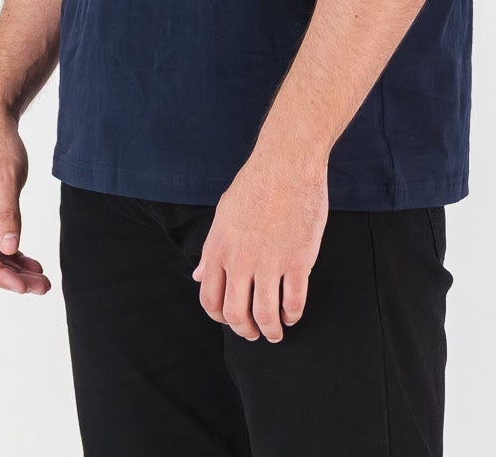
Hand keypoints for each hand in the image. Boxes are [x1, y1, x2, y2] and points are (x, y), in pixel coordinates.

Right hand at [0, 106, 52, 294]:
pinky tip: (32, 262)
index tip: (24, 287)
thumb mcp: (6, 177)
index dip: (2, 276)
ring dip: (15, 269)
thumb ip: (7, 214)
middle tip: (43, 287)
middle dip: (13, 278)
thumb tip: (10, 249)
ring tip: (42, 280)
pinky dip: (13, 254)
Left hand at [192, 154, 327, 342]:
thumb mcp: (224, 214)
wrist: (287, 163)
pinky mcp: (298, 260)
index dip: (220, 318)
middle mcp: (241, 260)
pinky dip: (292, 314)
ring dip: (271, 331)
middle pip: (237, 314)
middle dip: (246, 331)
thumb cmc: (255, 184)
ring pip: (266, 315)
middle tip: (255, 333)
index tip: (232, 320)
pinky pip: (294, 301)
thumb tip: (198, 276)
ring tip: (276, 332)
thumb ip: (212, 249)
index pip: (210, 300)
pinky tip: (293, 313)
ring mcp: (270, 262)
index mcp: (219, 249)